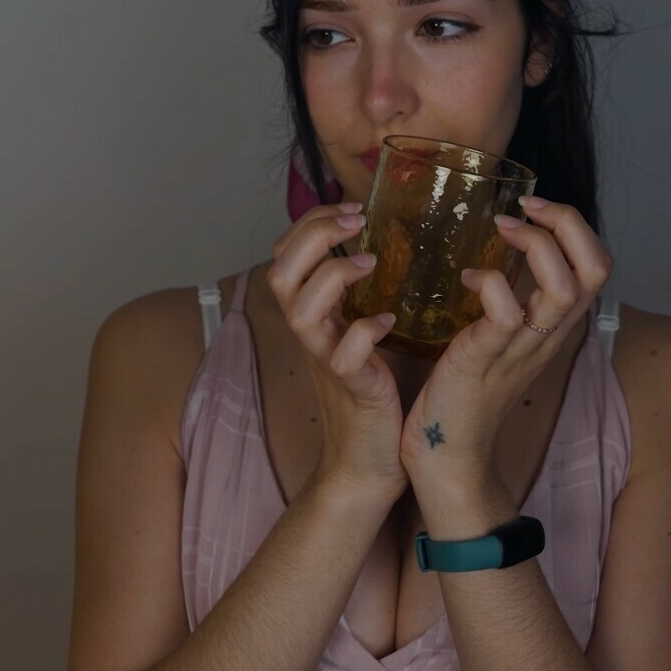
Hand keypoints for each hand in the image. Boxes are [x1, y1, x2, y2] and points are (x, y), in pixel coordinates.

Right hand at [267, 202, 407, 504]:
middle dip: (313, 235)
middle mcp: (311, 334)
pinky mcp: (352, 388)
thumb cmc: (371, 395)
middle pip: (279, 272)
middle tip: (356, 219)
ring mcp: (326, 361)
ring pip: (299, 310)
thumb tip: (377, 247)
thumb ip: (354, 298)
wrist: (368, 465)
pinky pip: (344, 356)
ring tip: (371, 263)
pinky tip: (390, 322)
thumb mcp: (356, 333)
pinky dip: (365, 331)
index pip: (286, 253)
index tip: (352, 206)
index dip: (310, 221)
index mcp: (315, 314)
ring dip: (332, 276)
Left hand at [399, 197, 612, 487]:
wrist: (449, 456)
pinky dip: (488, 281)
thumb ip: (511, 304)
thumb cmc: (466, 394)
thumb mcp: (501, 341)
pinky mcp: (485, 359)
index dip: (574, 225)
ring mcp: (521, 348)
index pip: (597, 265)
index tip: (531, 209)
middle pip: (597, 268)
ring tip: (499, 234)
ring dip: (534, 246)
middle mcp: (549, 335)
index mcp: (554, 326)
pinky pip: (507, 313)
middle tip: (523, 211)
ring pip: (563, 287)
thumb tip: (496, 259)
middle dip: (567, 222)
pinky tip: (465, 279)